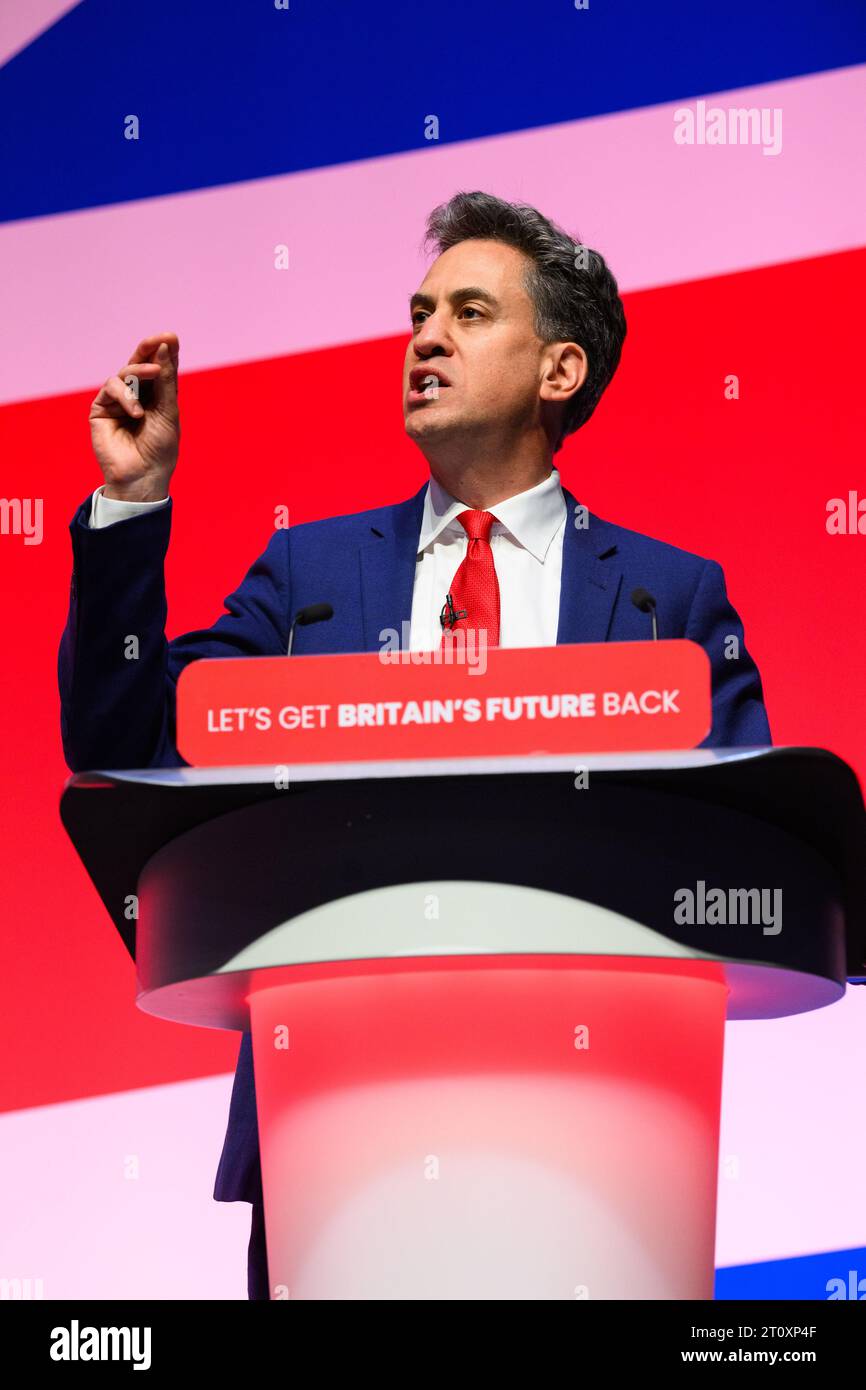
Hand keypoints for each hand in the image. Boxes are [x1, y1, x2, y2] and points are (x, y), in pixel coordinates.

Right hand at [89, 332, 180, 500]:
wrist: (143, 477)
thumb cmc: (160, 449)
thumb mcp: (169, 411)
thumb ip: (166, 380)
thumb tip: (165, 346)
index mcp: (157, 396)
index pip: (159, 368)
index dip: (164, 351)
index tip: (171, 337)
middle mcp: (136, 395)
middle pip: (139, 364)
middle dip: (148, 349)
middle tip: (159, 339)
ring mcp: (117, 401)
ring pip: (124, 372)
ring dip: (139, 371)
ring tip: (152, 375)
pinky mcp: (101, 409)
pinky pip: (110, 389)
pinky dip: (125, 396)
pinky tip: (136, 412)